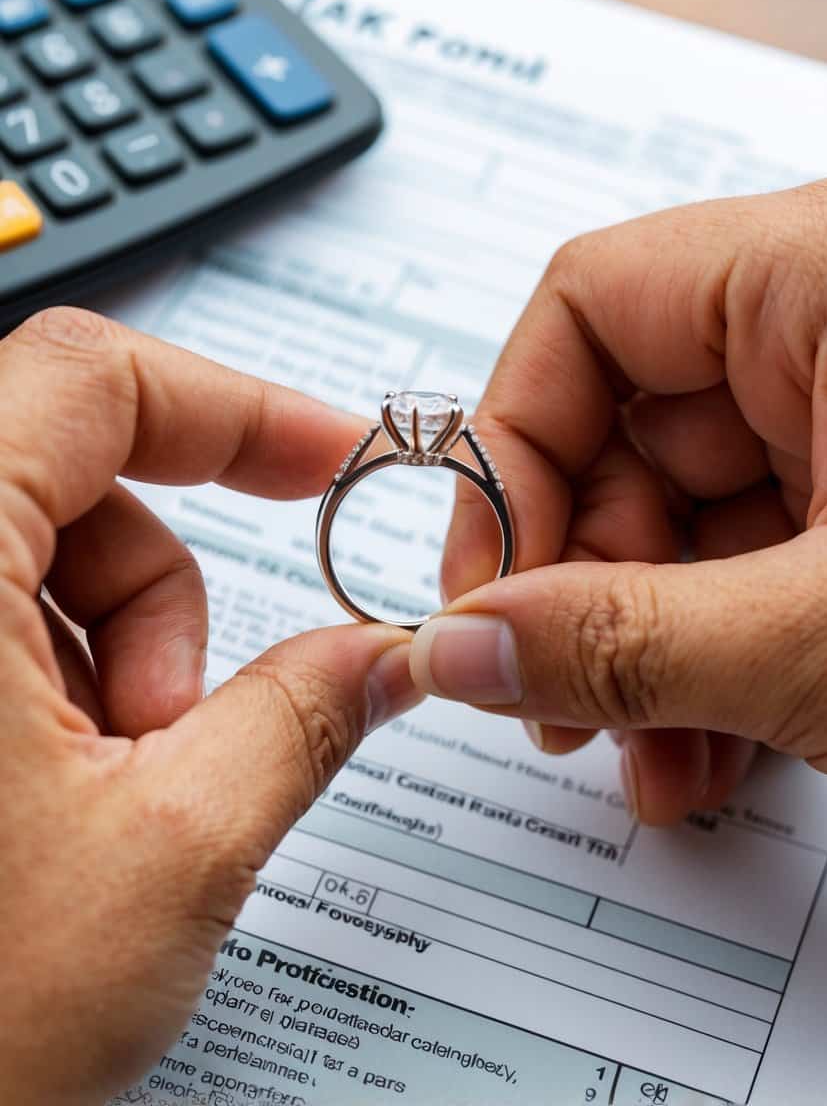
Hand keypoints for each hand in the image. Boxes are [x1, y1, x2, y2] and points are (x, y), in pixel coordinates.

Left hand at [0, 308, 420, 1104]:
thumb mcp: (168, 856)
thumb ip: (302, 718)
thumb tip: (384, 654)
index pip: (91, 377)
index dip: (233, 407)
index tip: (323, 457)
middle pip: (71, 475)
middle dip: (161, 595)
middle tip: (179, 729)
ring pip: (32, 552)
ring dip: (106, 655)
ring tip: (102, 791)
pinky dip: (46, 678)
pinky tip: (44, 793)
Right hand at [410, 181, 826, 825]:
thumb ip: (628, 640)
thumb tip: (455, 651)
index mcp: (825, 273)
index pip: (590, 306)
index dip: (512, 453)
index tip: (490, 590)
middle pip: (624, 432)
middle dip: (581, 589)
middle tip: (558, 701)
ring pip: (687, 518)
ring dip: (647, 653)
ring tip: (650, 758)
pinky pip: (757, 560)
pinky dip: (721, 659)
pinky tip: (710, 751)